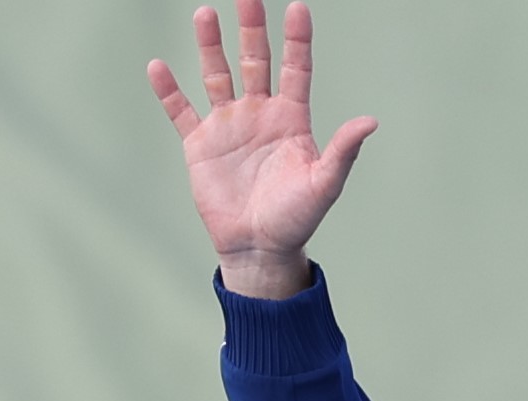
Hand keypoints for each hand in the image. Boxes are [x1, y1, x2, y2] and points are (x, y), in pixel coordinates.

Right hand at [154, 0, 373, 299]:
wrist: (259, 249)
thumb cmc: (296, 219)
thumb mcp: (324, 184)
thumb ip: (343, 151)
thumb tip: (370, 122)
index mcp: (291, 118)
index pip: (296, 68)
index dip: (297, 39)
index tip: (298, 7)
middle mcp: (259, 113)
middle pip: (256, 59)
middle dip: (252, 27)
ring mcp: (228, 125)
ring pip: (218, 75)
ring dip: (210, 46)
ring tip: (204, 14)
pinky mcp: (200, 145)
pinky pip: (181, 111)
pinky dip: (168, 91)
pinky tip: (158, 66)